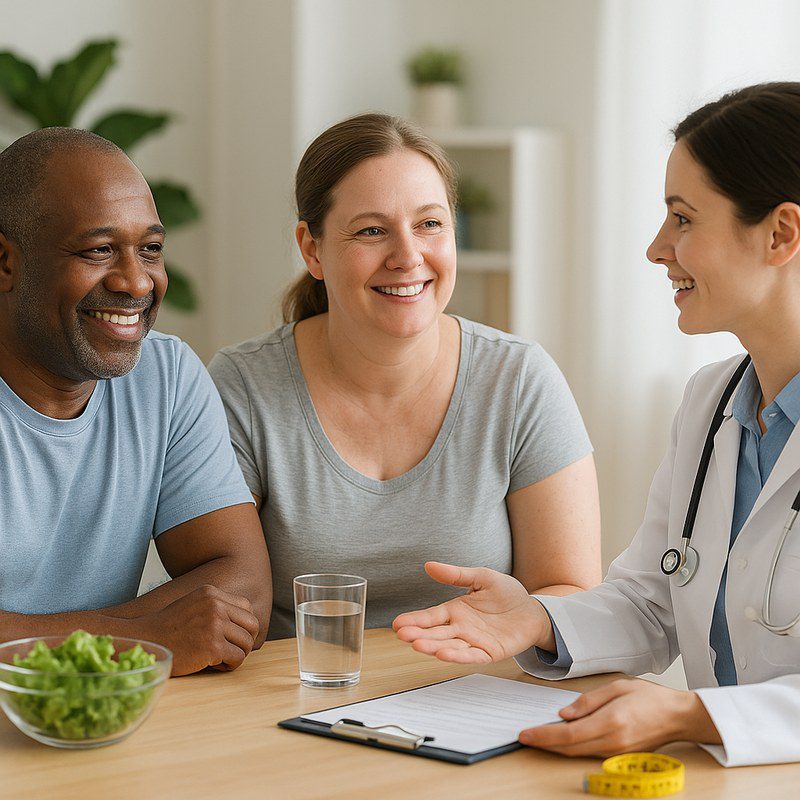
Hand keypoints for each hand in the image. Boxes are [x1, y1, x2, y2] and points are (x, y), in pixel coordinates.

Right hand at [135, 585, 260, 675]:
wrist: (144, 642)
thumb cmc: (168, 629)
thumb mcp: (194, 605)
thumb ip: (217, 608)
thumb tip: (246, 623)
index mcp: (211, 593)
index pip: (247, 607)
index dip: (243, 625)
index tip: (233, 637)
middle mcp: (215, 605)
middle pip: (252, 624)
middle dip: (245, 641)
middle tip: (231, 650)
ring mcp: (214, 624)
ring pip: (247, 643)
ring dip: (237, 654)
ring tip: (219, 658)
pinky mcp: (212, 646)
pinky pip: (237, 658)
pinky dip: (229, 665)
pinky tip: (213, 664)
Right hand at [392, 562, 552, 662]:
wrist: (532, 609)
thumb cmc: (506, 593)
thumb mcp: (481, 577)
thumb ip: (456, 575)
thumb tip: (429, 565)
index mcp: (455, 610)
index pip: (430, 616)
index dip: (414, 620)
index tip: (397, 623)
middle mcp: (460, 627)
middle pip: (435, 632)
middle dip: (418, 634)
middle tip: (402, 635)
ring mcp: (473, 641)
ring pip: (449, 645)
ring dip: (433, 646)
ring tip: (418, 645)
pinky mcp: (489, 652)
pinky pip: (471, 655)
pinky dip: (457, 656)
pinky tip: (443, 654)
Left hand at [519, 678, 720, 756]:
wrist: (678, 717)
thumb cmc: (650, 698)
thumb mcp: (617, 687)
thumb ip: (588, 701)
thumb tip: (563, 715)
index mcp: (611, 722)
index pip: (568, 734)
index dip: (544, 736)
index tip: (526, 734)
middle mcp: (613, 743)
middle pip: (570, 748)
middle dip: (545, 744)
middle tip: (525, 737)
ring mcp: (617, 753)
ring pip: (578, 753)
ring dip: (556, 748)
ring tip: (538, 737)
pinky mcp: (620, 756)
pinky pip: (589, 753)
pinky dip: (572, 748)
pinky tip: (562, 740)